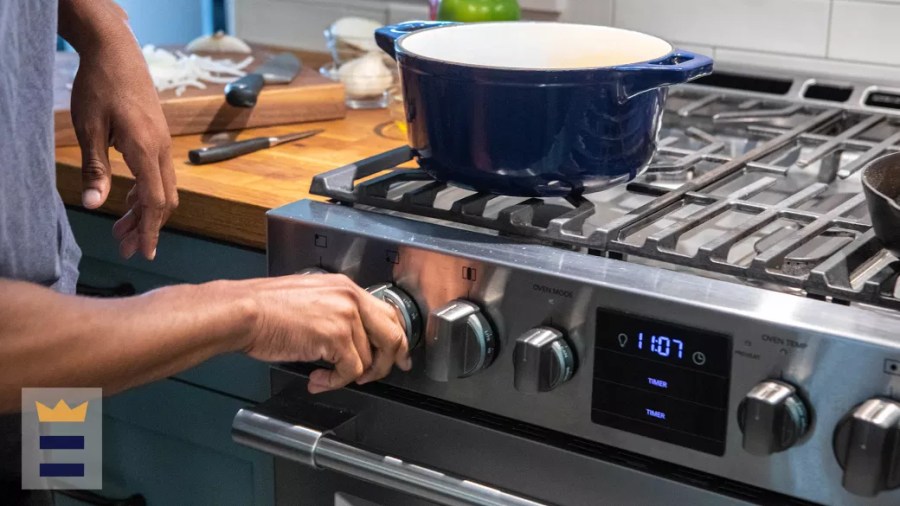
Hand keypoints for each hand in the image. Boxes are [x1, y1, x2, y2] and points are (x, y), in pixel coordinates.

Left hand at [69, 32, 177, 259]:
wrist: (117, 52)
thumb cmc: (100, 86)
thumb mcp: (89, 129)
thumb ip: (94, 169)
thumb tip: (94, 205)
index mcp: (145, 149)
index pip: (155, 201)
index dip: (150, 230)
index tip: (145, 252)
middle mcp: (160, 150)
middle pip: (164, 200)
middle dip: (147, 227)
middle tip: (128, 248)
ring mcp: (162, 144)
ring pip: (163, 188)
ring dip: (145, 212)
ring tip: (122, 230)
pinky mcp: (157, 138)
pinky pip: (158, 174)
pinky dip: (146, 193)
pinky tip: (127, 201)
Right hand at [241, 274, 410, 392]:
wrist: (244, 312)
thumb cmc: (264, 309)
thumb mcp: (309, 299)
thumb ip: (334, 312)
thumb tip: (349, 338)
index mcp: (345, 287)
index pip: (387, 312)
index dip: (397, 338)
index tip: (399, 354)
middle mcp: (350, 298)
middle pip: (392, 334)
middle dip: (391, 360)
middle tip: (382, 375)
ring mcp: (345, 316)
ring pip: (369, 359)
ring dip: (350, 376)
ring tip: (327, 377)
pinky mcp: (336, 337)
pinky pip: (350, 371)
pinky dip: (335, 382)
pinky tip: (317, 379)